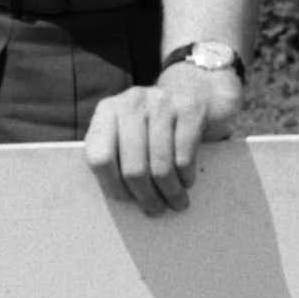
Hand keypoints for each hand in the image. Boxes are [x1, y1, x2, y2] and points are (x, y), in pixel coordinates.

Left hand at [85, 59, 240, 216]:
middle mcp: (131, 102)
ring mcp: (161, 102)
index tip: (125, 200)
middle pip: (132, 168)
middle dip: (146, 196)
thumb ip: (118, 154)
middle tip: (156, 209)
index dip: (111, 185)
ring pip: (160, 166)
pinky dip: (186, 177)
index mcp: (108, 111)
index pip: (99, 157)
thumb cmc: (157, 124)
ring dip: (170, 192)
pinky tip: (187, 180)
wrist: (199, 88)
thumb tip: (116, 203)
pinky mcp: (189, 108)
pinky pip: (184, 157)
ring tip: (176, 202)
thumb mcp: (131, 131)